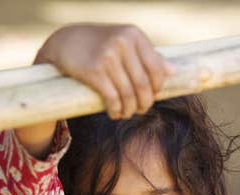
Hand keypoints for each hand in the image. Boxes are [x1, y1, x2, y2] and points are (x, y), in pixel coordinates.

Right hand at [34, 23, 175, 118]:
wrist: (66, 41)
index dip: (157, 89)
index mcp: (134, 35)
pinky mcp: (93, 71)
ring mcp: (108, 57)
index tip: (151, 96)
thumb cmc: (100, 44)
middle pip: (143, 84)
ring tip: (127, 113)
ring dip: (129, 109)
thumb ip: (148, 56)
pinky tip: (114, 113)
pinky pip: (112, 98)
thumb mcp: (125, 43)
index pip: (156, 69)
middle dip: (144, 103)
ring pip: (128, 94)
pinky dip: (116, 110)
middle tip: (140, 110)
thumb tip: (173, 72)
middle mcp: (123, 43)